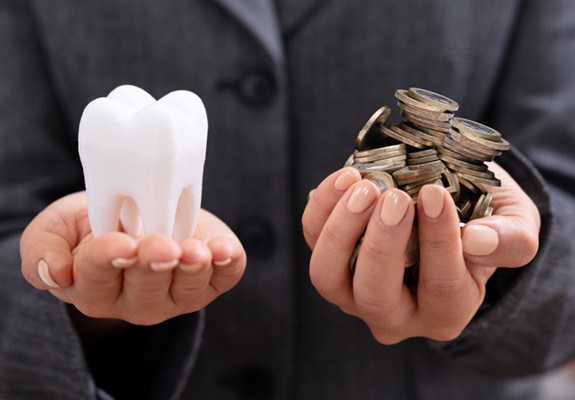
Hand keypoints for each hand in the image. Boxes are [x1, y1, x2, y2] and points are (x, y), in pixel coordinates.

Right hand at [20, 191, 245, 324]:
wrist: (136, 211)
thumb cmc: (92, 222)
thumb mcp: (54, 227)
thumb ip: (42, 249)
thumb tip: (54, 274)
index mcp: (94, 288)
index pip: (98, 278)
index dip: (110, 260)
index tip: (123, 243)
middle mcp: (136, 300)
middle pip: (146, 288)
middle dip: (155, 265)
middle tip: (163, 245)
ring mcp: (176, 294)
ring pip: (188, 290)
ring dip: (194, 270)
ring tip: (196, 251)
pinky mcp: (208, 280)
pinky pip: (224, 279)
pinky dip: (228, 265)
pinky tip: (225, 250)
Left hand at [302, 164, 539, 342]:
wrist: (447, 206)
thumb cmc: (483, 220)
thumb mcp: (514, 225)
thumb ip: (511, 239)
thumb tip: (475, 241)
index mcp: (445, 311)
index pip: (440, 288)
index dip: (437, 242)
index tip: (434, 194)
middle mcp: (395, 313)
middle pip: (375, 297)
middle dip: (382, 246)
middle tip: (395, 198)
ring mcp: (354, 290)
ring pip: (328, 278)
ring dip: (342, 231)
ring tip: (365, 186)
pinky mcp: (330, 257)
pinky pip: (312, 239)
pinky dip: (322, 208)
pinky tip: (346, 178)